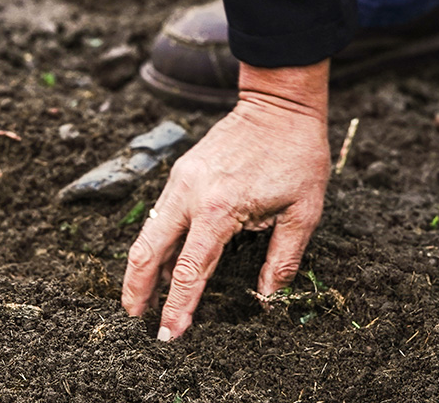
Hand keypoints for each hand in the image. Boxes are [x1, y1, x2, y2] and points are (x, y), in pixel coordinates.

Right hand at [121, 61, 330, 340]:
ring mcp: (183, 179)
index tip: (170, 332)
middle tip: (135, 319)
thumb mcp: (303, 212)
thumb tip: (267, 297)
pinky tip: (165, 260)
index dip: (178, 305)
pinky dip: (157, 240)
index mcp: (221, 209)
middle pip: (148, 250)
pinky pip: (163, 212)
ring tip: (141, 297)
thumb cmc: (297, 156)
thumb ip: (282, 259)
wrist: (280, 105)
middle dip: (136, 288)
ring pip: (149, 231)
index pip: (190, 269)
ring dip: (142, 266)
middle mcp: (192, 194)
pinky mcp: (184, 170)